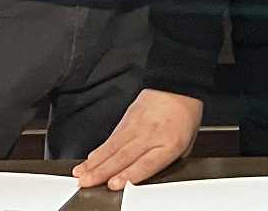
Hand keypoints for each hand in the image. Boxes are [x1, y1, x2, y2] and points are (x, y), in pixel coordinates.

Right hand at [74, 89, 203, 189]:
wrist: (178, 83)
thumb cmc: (185, 115)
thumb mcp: (186, 143)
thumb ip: (168, 161)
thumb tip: (151, 176)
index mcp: (170, 143)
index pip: (146, 162)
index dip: (128, 174)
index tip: (114, 184)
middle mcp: (151, 134)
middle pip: (123, 156)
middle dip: (102, 171)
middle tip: (86, 182)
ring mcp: (137, 125)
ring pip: (112, 147)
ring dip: (94, 162)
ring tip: (81, 174)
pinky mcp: (127, 117)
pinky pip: (112, 137)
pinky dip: (99, 149)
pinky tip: (90, 159)